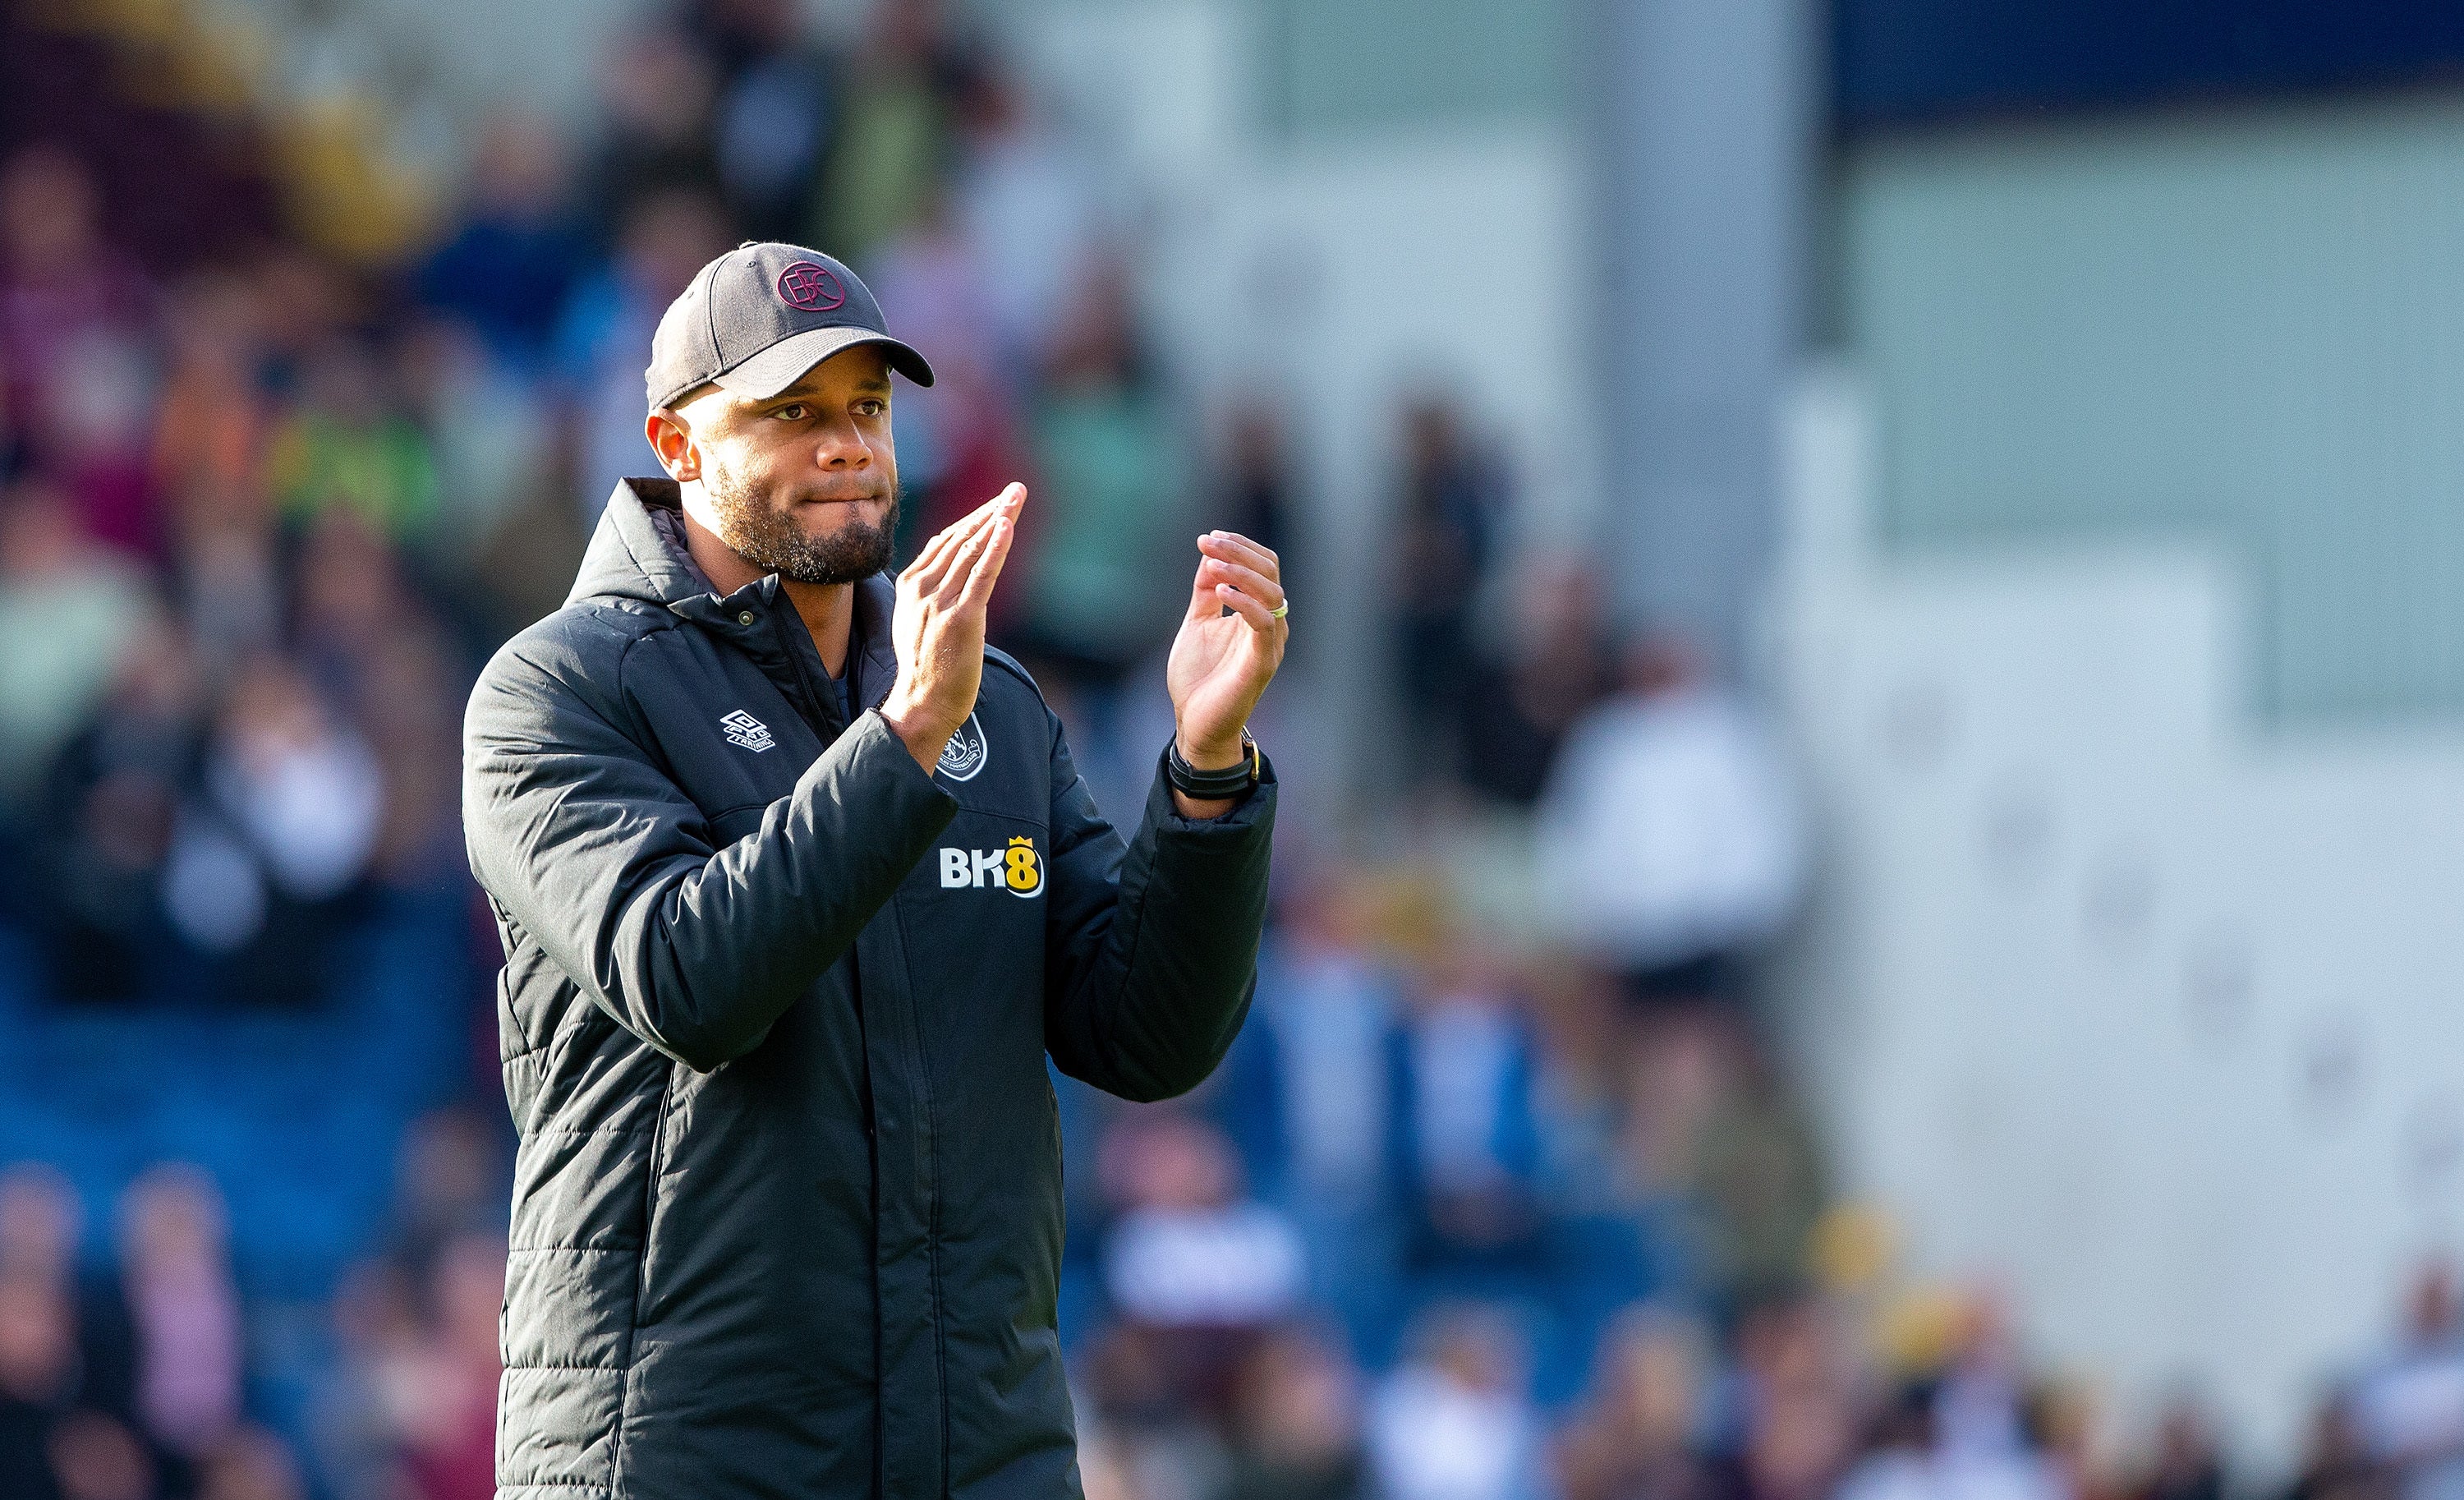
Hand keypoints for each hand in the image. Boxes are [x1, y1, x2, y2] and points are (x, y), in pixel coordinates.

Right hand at [878, 484, 1022, 772]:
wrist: (923, 701)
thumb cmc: (925, 663)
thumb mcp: (915, 616)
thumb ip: (928, 582)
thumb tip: (942, 547)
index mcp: (911, 583)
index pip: (947, 539)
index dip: (975, 518)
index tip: (998, 501)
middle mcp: (923, 587)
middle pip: (963, 538)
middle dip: (991, 511)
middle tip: (1015, 490)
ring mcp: (941, 602)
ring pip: (973, 551)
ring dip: (997, 520)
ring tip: (1015, 499)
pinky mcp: (961, 618)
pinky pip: (982, 576)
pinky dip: (996, 548)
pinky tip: (1006, 526)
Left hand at [1167, 530, 1286, 784]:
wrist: (1196, 722)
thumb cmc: (1199, 677)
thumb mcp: (1198, 623)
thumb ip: (1205, 592)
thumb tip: (1209, 556)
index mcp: (1257, 612)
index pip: (1263, 566)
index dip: (1240, 546)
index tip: (1207, 538)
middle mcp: (1271, 623)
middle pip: (1270, 572)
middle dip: (1239, 551)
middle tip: (1208, 542)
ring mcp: (1269, 643)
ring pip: (1272, 593)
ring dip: (1241, 572)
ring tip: (1213, 563)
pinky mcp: (1262, 663)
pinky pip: (1264, 623)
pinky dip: (1245, 602)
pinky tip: (1221, 592)